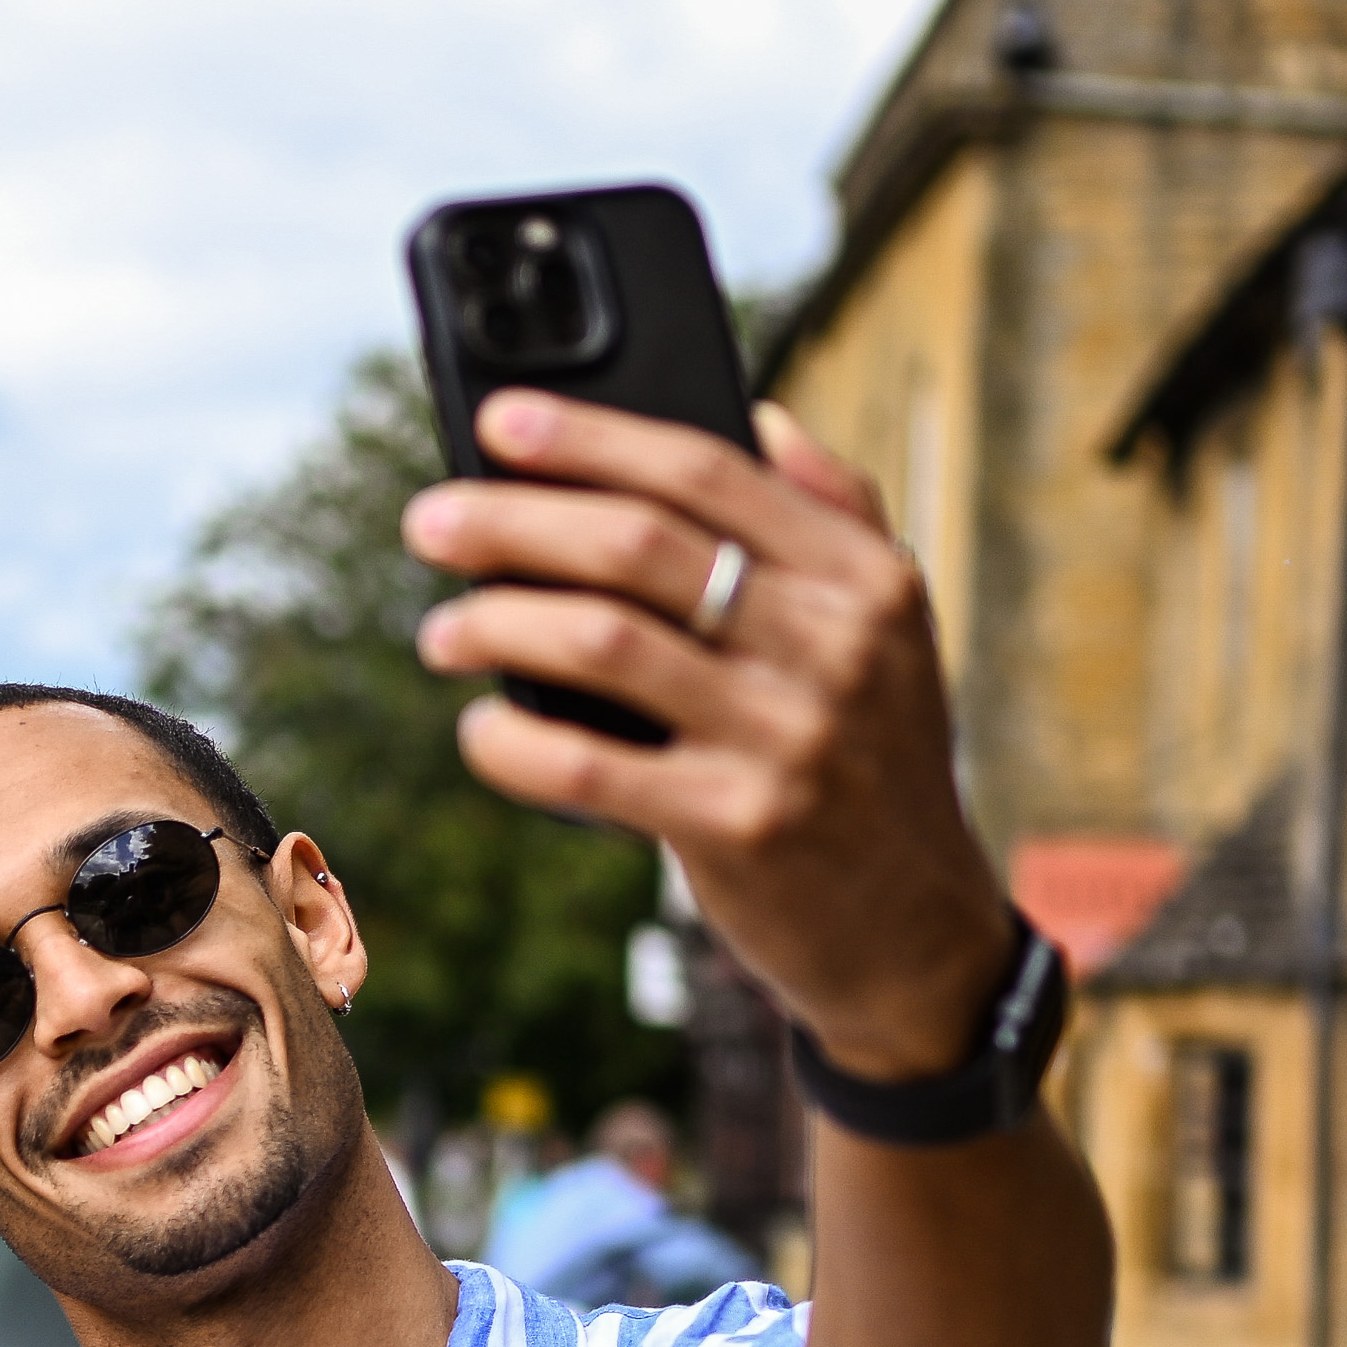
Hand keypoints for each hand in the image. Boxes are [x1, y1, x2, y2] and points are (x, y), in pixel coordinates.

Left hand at [404, 390, 1015, 1077]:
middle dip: (513, 523)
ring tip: (442, 631)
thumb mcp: (892, 630)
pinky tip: (481, 731)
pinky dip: (514, 744)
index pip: (705, 473)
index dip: (589, 439)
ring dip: (498, 625)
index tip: (498, 421)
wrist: (917, 931)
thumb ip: (836, 516)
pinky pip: (588, 769)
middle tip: (429, 522)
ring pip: (601, 642)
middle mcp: (834, 644)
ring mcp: (787, 736)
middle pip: (637, 547)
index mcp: (864, 575)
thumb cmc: (871, 760)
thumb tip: (760, 415)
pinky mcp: (738, 826)